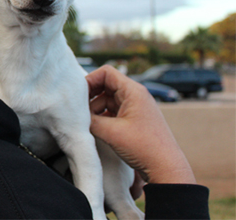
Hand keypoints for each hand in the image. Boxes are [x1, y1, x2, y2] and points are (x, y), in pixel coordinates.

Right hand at [87, 65, 195, 183]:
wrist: (165, 169)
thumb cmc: (145, 148)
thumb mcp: (111, 132)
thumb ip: (90, 119)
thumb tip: (76, 115)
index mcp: (133, 91)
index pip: (106, 73)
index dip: (90, 80)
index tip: (78, 95)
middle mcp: (135, 96)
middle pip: (105, 85)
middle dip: (90, 96)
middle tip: (79, 110)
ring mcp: (135, 108)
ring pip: (107, 99)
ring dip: (95, 109)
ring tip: (87, 123)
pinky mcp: (134, 120)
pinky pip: (113, 111)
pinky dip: (102, 117)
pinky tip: (96, 128)